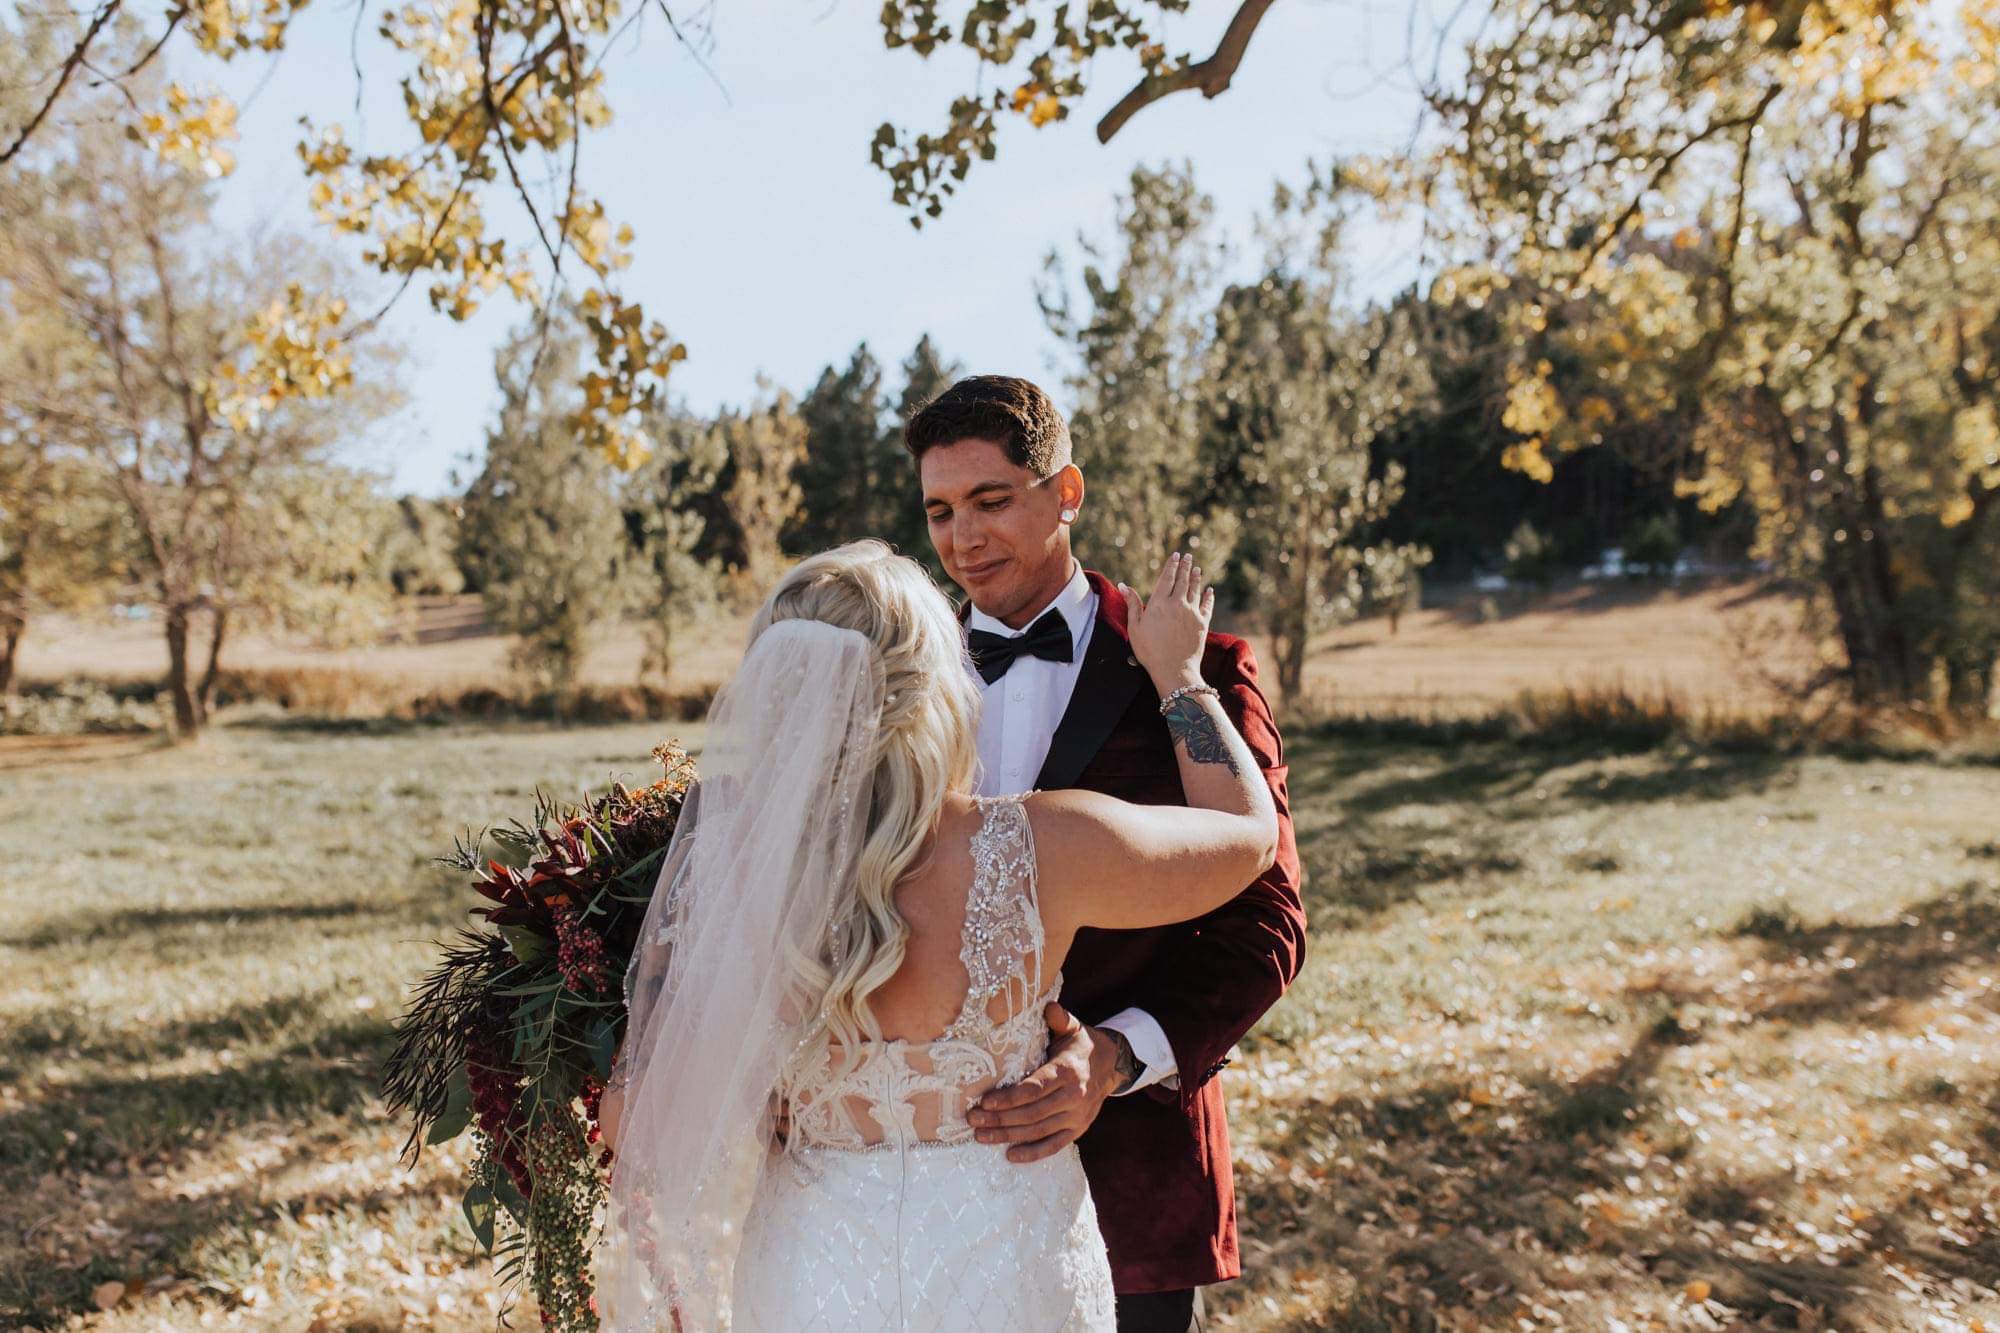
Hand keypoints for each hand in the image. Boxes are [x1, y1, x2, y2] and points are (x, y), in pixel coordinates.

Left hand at [967, 1005, 1120, 1163]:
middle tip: (973, 1120)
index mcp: (1068, 1072)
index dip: (1009, 1098)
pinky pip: (1054, 1145)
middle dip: (1000, 1118)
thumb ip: (1059, 1019)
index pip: (1035, 1089)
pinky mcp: (1078, 1130)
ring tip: (981, 1136)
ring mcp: (1077, 1117)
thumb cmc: (1080, 1045)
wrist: (1111, 1066)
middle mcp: (1074, 1097)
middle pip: (1032, 1113)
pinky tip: (1010, 1155)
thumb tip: (1049, 1007)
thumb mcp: (1073, 1027)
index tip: (985, 1101)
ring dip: (1008, 1136)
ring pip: (1038, 1131)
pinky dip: (1033, 1153)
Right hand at [1123, 552, 1213, 692]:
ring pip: (1196, 590)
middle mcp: (1178, 604)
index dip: (1172, 565)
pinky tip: (1209, 590)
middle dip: (1185, 566)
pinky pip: (1207, 605)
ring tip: (1197, 569)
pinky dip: (1208, 596)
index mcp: (1159, 603)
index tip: (1176, 555)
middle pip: (1183, 580)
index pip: (1167, 578)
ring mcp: (1192, 613)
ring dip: (1197, 578)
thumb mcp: (1135, 628)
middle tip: (1188, 556)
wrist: (1174, 669)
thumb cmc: (1150, 651)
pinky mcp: (1203, 623)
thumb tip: (1123, 585)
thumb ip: (1132, 604)